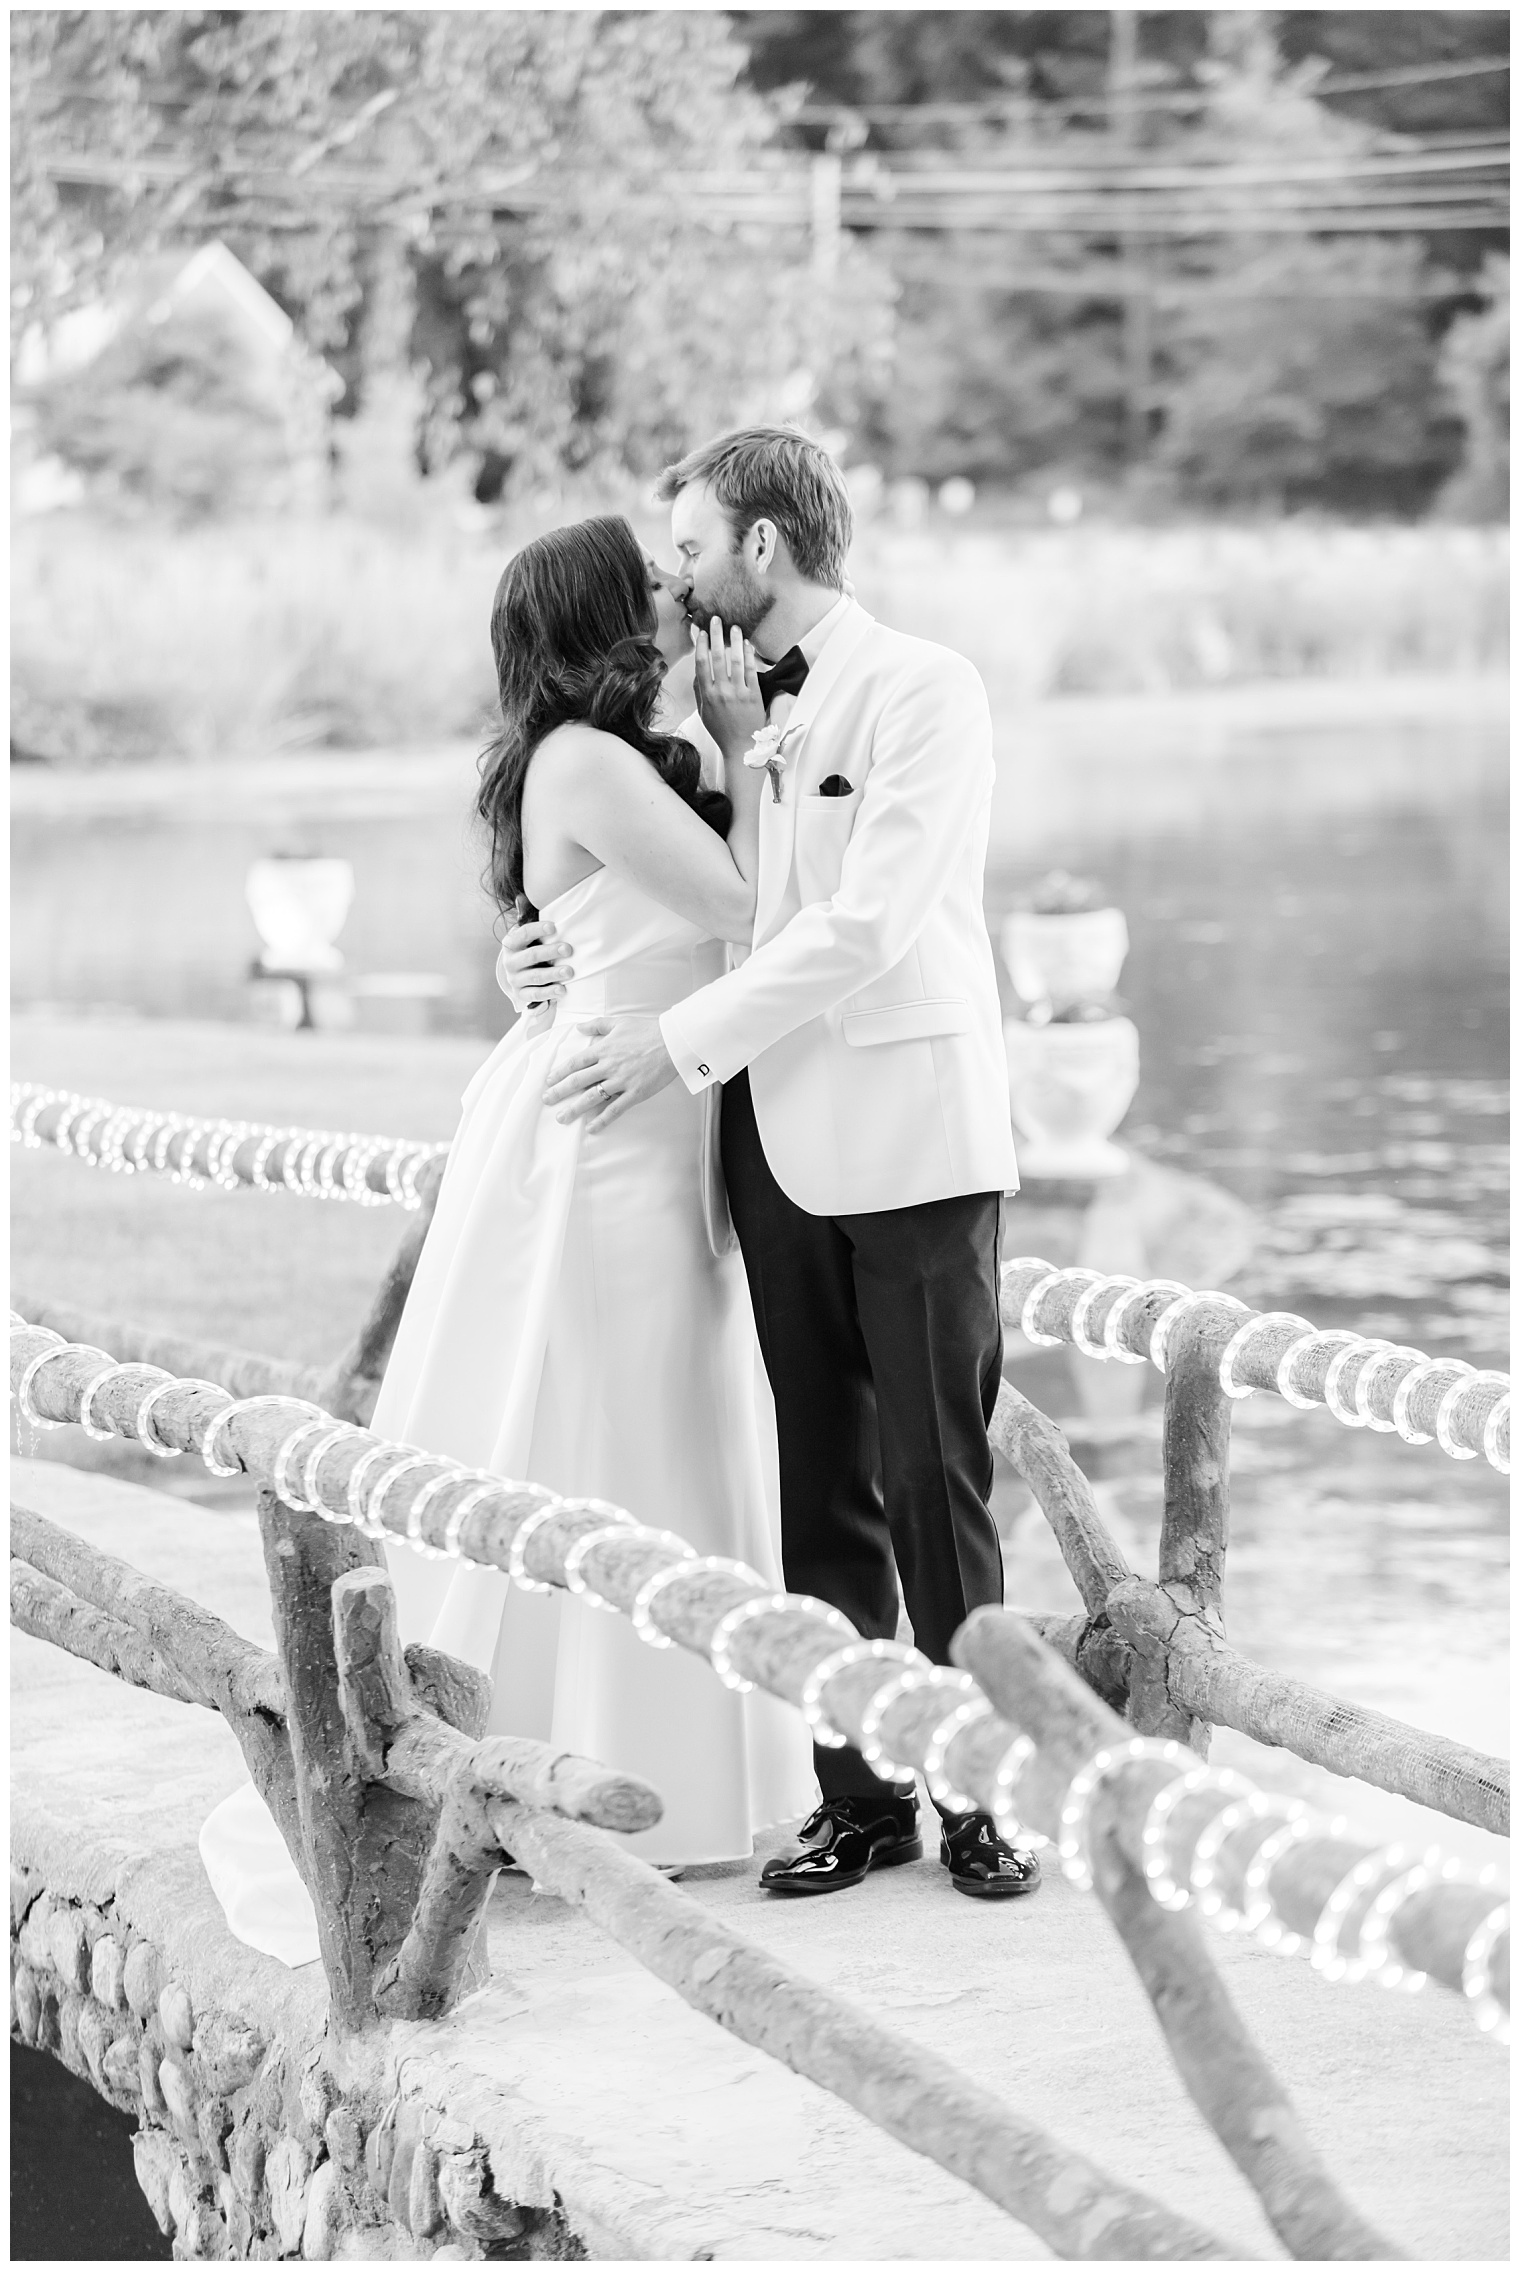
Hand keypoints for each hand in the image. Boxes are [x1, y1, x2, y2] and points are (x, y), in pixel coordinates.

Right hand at [497, 911, 572, 1015]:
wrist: (519, 975)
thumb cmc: (529, 948)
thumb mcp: (527, 935)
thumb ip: (526, 918)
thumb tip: (521, 896)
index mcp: (511, 943)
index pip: (523, 934)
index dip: (538, 930)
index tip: (554, 927)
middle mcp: (510, 962)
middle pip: (531, 956)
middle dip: (550, 952)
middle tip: (568, 949)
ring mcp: (515, 979)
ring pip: (535, 976)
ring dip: (553, 974)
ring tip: (569, 971)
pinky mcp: (521, 994)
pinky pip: (535, 995)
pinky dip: (549, 993)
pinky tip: (562, 990)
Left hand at [541, 1015, 677, 1132]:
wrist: (673, 1042)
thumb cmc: (648, 1030)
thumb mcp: (619, 1022)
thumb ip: (597, 1026)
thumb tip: (579, 1027)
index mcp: (604, 1048)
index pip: (576, 1062)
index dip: (560, 1072)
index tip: (549, 1080)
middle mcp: (609, 1065)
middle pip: (578, 1080)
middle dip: (559, 1091)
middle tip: (546, 1100)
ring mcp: (621, 1080)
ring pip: (592, 1097)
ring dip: (575, 1108)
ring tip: (562, 1118)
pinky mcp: (635, 1093)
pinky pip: (615, 1109)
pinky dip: (602, 1119)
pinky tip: (591, 1127)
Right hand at [692, 616, 764, 762]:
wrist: (742, 747)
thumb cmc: (722, 731)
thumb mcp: (704, 713)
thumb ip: (699, 692)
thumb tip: (697, 673)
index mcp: (707, 695)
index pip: (702, 664)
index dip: (702, 645)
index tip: (703, 632)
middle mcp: (721, 692)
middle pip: (717, 657)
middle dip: (717, 635)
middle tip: (716, 620)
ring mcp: (738, 693)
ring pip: (735, 660)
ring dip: (734, 640)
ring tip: (735, 627)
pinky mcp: (753, 695)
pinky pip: (751, 670)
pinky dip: (749, 655)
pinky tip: (747, 644)